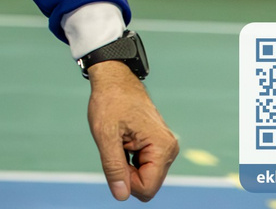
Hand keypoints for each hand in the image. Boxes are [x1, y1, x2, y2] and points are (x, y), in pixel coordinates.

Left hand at [87, 62, 177, 201]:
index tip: (114, 156)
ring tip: (119, 139)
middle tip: (115, 146)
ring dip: (127, 163)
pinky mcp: (159, 145)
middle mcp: (170, 150)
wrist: (114, 79)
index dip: (125, 180)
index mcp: (163, 148)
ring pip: (144, 175)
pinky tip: (123, 139)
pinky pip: (143, 165)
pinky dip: (129, 157)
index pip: (146, 188)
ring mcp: (166, 147)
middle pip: (147, 183)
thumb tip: (121, 196)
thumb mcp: (106, 135)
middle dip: (126, 172)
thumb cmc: (110, 103)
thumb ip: (114, 167)